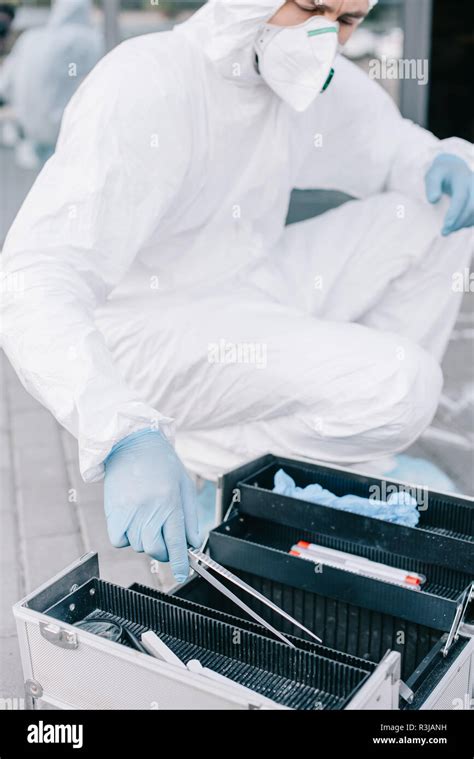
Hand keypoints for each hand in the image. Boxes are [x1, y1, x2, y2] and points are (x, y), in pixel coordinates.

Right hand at [104, 428, 200, 582]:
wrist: (131, 444)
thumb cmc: (161, 462)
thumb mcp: (183, 486)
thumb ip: (190, 517)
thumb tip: (193, 543)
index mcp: (168, 502)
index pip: (175, 542)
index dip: (180, 563)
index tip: (183, 573)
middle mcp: (147, 509)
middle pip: (155, 549)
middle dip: (164, 551)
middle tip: (167, 540)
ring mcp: (128, 511)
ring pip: (138, 545)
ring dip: (146, 541)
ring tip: (149, 521)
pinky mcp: (112, 512)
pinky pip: (119, 540)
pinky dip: (127, 538)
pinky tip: (133, 524)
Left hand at [425, 153, 473, 235]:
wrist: (453, 168)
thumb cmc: (440, 173)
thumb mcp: (433, 175)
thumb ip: (432, 186)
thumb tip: (433, 200)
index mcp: (462, 178)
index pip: (461, 197)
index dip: (454, 213)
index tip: (445, 226)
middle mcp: (473, 184)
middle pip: (471, 206)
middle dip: (459, 222)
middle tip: (444, 232)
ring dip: (463, 224)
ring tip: (448, 231)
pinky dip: (468, 223)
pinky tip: (456, 226)